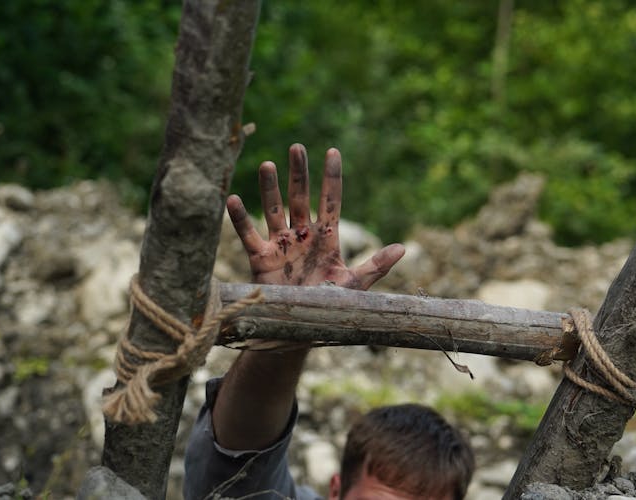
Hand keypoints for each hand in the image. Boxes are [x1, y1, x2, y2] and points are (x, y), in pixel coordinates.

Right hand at [227, 144, 403, 289]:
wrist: (300, 328)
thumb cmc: (328, 306)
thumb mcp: (355, 286)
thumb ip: (376, 266)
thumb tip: (403, 248)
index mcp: (327, 238)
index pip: (330, 201)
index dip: (332, 178)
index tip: (333, 151)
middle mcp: (303, 235)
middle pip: (300, 197)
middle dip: (299, 173)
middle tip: (297, 148)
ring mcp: (280, 245)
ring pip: (273, 209)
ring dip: (270, 188)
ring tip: (267, 164)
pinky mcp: (260, 258)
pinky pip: (248, 234)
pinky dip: (240, 218)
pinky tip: (232, 198)